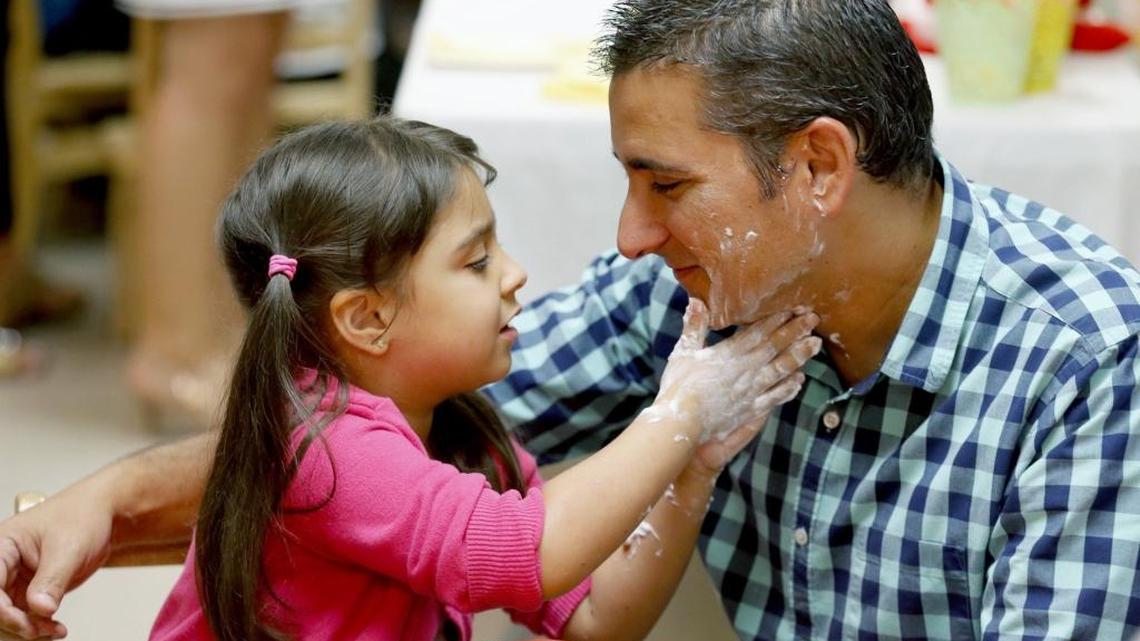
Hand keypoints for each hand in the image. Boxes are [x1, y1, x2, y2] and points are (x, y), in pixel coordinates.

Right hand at [0, 486, 115, 639]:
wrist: (103, 517)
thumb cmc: (83, 518)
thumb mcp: (68, 547)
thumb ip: (52, 579)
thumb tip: (40, 609)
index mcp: (2, 546)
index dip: (2, 611)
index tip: (27, 624)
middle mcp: (2, 566)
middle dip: (15, 624)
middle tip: (42, 630)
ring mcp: (14, 581)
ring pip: (6, 617)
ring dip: (26, 630)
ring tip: (54, 630)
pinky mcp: (28, 592)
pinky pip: (22, 617)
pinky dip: (36, 627)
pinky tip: (55, 629)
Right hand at [653, 299, 819, 443]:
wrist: (682, 424)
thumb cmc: (679, 387)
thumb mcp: (683, 353)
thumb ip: (694, 327)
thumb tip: (697, 301)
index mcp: (730, 354)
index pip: (758, 332)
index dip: (777, 319)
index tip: (793, 307)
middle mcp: (746, 370)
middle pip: (776, 347)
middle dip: (796, 331)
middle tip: (813, 318)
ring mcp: (752, 390)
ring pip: (782, 370)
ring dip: (800, 356)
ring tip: (815, 344)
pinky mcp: (752, 409)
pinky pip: (777, 396)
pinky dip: (790, 387)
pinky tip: (800, 380)